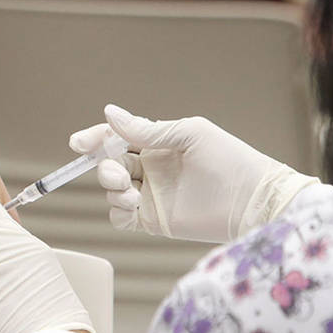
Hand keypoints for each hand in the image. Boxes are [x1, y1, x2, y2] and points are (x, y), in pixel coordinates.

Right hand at [71, 104, 319, 242]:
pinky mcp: (154, 220)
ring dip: (111, 188)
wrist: (253, 201)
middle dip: (103, 166)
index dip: (95, 138)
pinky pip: (120, 216)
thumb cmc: (229, 159)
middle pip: (108, 163)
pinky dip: (117, 210)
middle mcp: (150, 168)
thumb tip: (109, 113)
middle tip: (117, 172)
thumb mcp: (188, 134)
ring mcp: (150, 195)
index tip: (79, 143)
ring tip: (130, 191)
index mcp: (157, 143)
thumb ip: (147, 129)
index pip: (116, 137)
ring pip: (110, 189)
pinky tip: (132, 205)